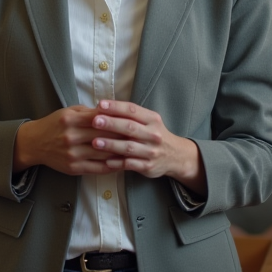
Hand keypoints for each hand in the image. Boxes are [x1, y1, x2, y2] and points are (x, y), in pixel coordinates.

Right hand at [13, 106, 126, 174]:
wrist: (35, 143)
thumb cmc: (55, 124)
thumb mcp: (69, 112)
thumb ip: (89, 112)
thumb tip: (111, 110)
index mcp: (71, 120)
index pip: (101, 119)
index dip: (118, 120)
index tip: (134, 121)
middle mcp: (71, 137)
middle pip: (104, 136)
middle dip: (124, 136)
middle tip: (141, 136)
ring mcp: (73, 154)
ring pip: (104, 153)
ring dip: (121, 152)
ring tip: (136, 150)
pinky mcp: (74, 168)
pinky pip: (98, 168)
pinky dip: (112, 166)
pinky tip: (123, 163)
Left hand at [90, 100, 204, 191]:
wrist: (176, 156)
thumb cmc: (154, 135)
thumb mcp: (149, 121)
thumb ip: (130, 116)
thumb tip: (103, 108)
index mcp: (152, 119)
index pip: (133, 110)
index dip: (116, 107)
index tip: (101, 105)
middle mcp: (153, 134)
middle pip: (130, 127)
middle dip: (111, 124)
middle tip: (95, 121)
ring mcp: (151, 151)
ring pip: (129, 147)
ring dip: (111, 145)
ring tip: (95, 142)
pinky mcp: (148, 166)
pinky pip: (131, 164)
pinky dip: (118, 163)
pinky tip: (106, 161)